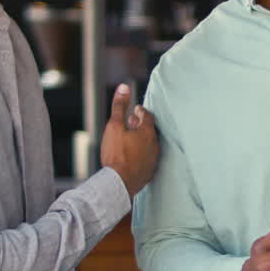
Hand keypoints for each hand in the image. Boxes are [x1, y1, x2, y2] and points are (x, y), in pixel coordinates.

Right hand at [100, 84, 159, 199]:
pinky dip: (141, 154)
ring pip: (150, 145)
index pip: (147, 116)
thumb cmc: (116, 154)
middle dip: (141, 125)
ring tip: (132, 138)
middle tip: (132, 122)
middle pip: (150, 130)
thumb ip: (119, 107)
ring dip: (142, 140)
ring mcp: (153, 159)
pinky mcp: (150, 171)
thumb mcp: (114, 126)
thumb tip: (124, 87)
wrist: (119, 182)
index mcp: (147, 132)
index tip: (135, 110)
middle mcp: (154, 145)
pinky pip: (147, 158)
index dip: (141, 112)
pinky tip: (133, 156)